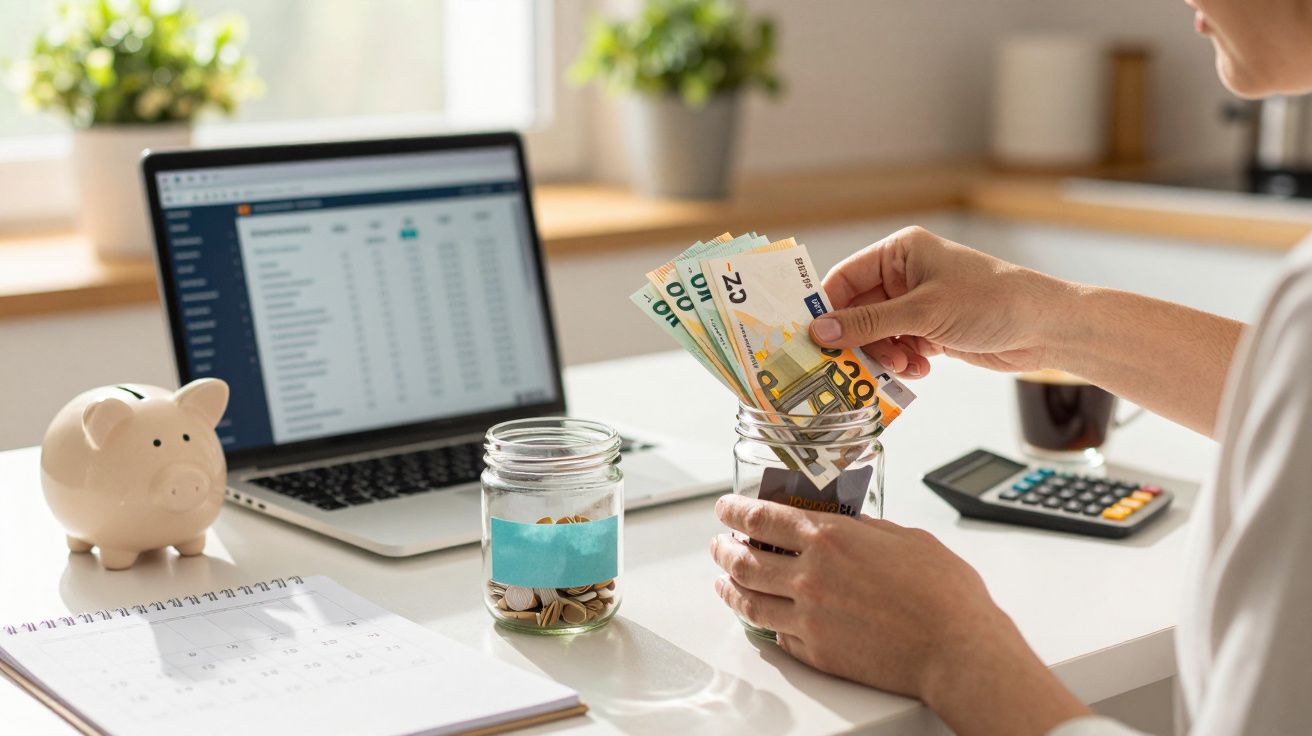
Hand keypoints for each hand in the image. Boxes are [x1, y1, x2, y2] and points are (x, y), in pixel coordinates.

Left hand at [710, 494, 1089, 734]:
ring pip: (748, 600)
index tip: (725, 509)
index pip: (762, 516)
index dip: (735, 510)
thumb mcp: (905, 538)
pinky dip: (761, 622)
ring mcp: (808, 617)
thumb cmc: (944, 595)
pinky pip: (775, 634)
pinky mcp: (815, 652)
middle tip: (718, 544)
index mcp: (830, 537)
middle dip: (723, 548)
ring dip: (728, 586)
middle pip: (744, 559)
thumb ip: (866, 529)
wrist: (957, 649)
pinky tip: (759, 616)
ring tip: (722, 580)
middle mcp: (810, 575)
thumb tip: (848, 525)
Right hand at [809, 226, 1075, 377]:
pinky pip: (898, 349)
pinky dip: (903, 362)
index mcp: (900, 253)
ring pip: (876, 336)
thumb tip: (820, 332)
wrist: (1045, 327)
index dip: (826, 309)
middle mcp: (905, 275)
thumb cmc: (992, 301)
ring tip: (905, 364)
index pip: (844, 278)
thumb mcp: (924, 312)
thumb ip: (869, 324)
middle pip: (857, 313)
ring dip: (885, 356)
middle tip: (857, 366)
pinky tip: (921, 367)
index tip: (812, 339)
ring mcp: (918, 305)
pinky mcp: (931, 330)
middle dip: (861, 341)